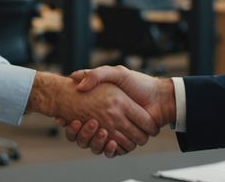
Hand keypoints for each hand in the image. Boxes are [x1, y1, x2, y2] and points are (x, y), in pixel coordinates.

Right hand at [59, 66, 175, 153]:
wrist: (161, 97)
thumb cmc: (140, 84)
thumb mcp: (116, 73)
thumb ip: (97, 74)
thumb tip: (77, 84)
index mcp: (103, 107)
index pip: (80, 119)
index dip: (71, 121)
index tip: (63, 118)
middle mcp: (108, 121)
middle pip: (86, 134)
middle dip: (79, 131)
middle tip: (74, 122)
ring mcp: (116, 132)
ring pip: (96, 144)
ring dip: (91, 140)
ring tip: (92, 126)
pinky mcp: (125, 142)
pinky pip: (111, 151)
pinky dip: (108, 149)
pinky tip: (107, 140)